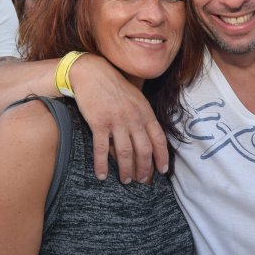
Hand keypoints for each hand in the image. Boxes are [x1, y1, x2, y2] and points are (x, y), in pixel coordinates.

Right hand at [72, 55, 167, 183]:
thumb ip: (143, 117)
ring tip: (126, 181)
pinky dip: (102, 165)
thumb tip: (148, 138)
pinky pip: (102, 149)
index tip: (162, 171)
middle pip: (143, 151)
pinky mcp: (99, 123)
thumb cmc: (115, 87)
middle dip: (144, 170)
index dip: (162, 158)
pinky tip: (102, 175)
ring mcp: (116, 121)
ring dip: (126, 171)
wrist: (92, 73)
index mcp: (145, 112)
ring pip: (125, 153)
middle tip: (141, 181)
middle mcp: (134, 118)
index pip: (159, 140)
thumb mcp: (136, 99)